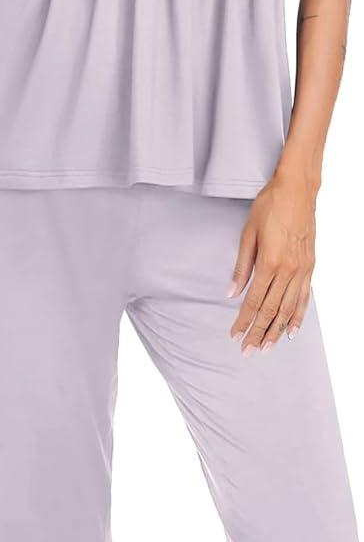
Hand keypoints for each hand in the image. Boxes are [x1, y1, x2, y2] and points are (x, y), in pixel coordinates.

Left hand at [229, 172, 317, 353]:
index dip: (243, 321)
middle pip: (271, 310)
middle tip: (248, 352)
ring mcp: (302, 269)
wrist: (297, 190)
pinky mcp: (310, 266)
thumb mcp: (248, 234)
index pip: (253, 301)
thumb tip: (232, 293)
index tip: (235, 335)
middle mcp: (289, 270)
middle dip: (258, 333)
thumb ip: (241, 267)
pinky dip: (298, 316)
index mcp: (270, 262)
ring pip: (289, 308)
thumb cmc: (269, 207)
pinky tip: (291, 330)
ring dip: (277, 330)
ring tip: (267, 347)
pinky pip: (305, 297)